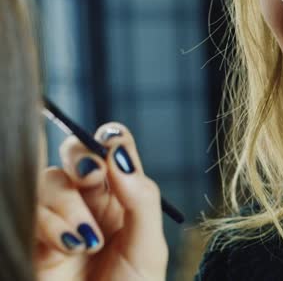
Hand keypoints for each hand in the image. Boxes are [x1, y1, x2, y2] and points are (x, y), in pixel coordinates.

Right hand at [36, 123, 167, 280]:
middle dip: (82, 158)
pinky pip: (31, 206)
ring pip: (50, 178)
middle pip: (76, 152)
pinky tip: (70, 246)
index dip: (112, 138)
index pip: (114, 149)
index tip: (112, 143)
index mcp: (122, 195)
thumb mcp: (148, 246)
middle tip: (93, 176)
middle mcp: (91, 200)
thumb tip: (120, 155)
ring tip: (86, 239)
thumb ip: (142, 198)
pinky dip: (50, 221)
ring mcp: (62, 216)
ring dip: (67, 202)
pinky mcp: (36, 235)